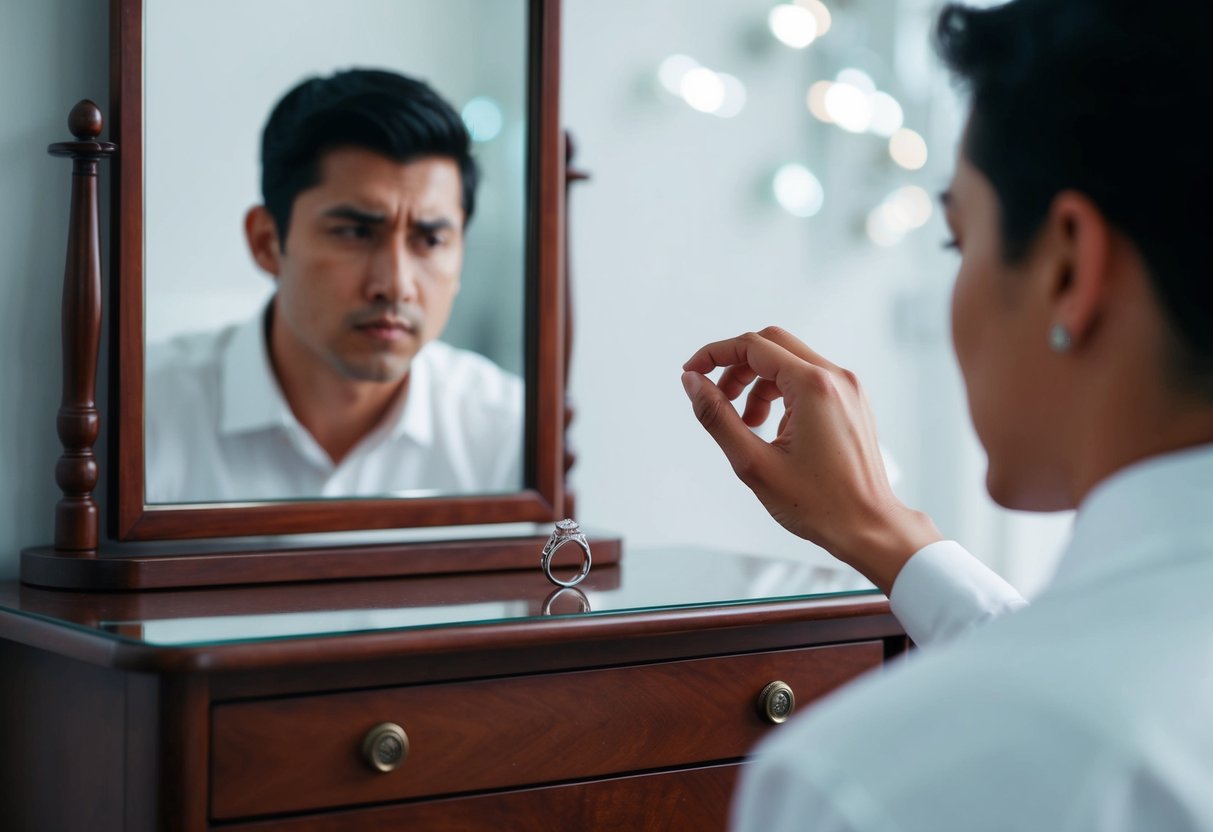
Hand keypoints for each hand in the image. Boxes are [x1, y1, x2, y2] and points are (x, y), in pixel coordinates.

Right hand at [681, 326, 940, 593]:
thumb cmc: (818, 504)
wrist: (868, 527)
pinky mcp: (852, 401)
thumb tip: (692, 382)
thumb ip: (717, 416)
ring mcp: (849, 388)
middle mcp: (836, 377)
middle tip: (717, 398)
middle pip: (772, 345)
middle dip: (736, 366)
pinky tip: (775, 430)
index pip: (753, 346)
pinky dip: (782, 393)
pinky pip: (809, 379)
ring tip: (748, 423)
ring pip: (790, 361)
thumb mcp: (753, 462)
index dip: (714, 354)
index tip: (692, 371)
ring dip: (759, 383)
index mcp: (813, 386)